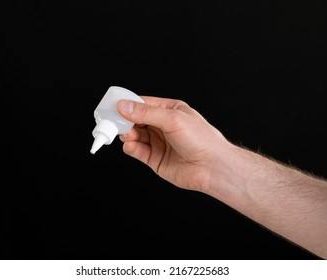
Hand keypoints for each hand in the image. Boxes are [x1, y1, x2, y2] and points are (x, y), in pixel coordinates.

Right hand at [117, 96, 231, 192]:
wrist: (212, 167)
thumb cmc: (202, 140)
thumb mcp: (172, 119)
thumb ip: (146, 113)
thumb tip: (125, 106)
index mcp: (170, 111)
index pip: (143, 104)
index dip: (128, 105)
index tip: (114, 106)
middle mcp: (163, 126)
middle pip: (136, 121)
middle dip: (125, 121)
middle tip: (114, 122)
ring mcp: (159, 143)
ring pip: (135, 136)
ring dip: (128, 135)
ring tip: (126, 135)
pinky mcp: (156, 159)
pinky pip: (138, 151)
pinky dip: (131, 148)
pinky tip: (131, 146)